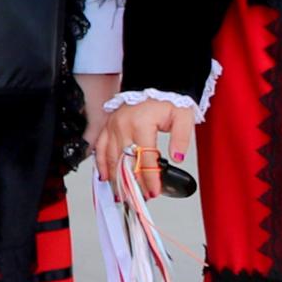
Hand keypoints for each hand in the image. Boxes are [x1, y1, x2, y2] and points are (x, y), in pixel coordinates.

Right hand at [88, 81, 184, 197]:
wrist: (154, 82)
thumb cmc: (167, 99)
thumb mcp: (182, 117)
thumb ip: (181, 138)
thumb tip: (178, 157)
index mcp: (142, 124)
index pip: (145, 159)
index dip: (149, 178)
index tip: (153, 192)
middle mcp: (123, 126)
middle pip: (124, 161)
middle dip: (130, 183)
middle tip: (136, 200)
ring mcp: (113, 126)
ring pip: (110, 157)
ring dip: (114, 177)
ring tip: (120, 194)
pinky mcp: (108, 125)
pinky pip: (99, 147)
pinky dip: (100, 163)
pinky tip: (104, 176)